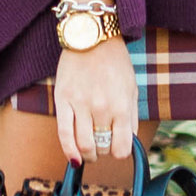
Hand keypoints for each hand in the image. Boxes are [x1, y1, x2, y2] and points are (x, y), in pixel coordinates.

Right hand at [53, 32, 139, 173]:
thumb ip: (131, 117)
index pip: (122, 148)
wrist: (92, 36)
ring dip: (88, 154)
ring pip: (83, 145)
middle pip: (102, 147)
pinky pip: (64, 133)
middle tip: (102, 145)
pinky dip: (69, 151)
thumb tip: (128, 142)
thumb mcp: (132, 88)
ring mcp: (81, 104)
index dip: (119, 152)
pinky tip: (74, 158)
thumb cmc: (114, 62)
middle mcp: (102, 108)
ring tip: (89, 153)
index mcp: (122, 106)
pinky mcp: (63, 99)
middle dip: (103, 151)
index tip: (117, 148)